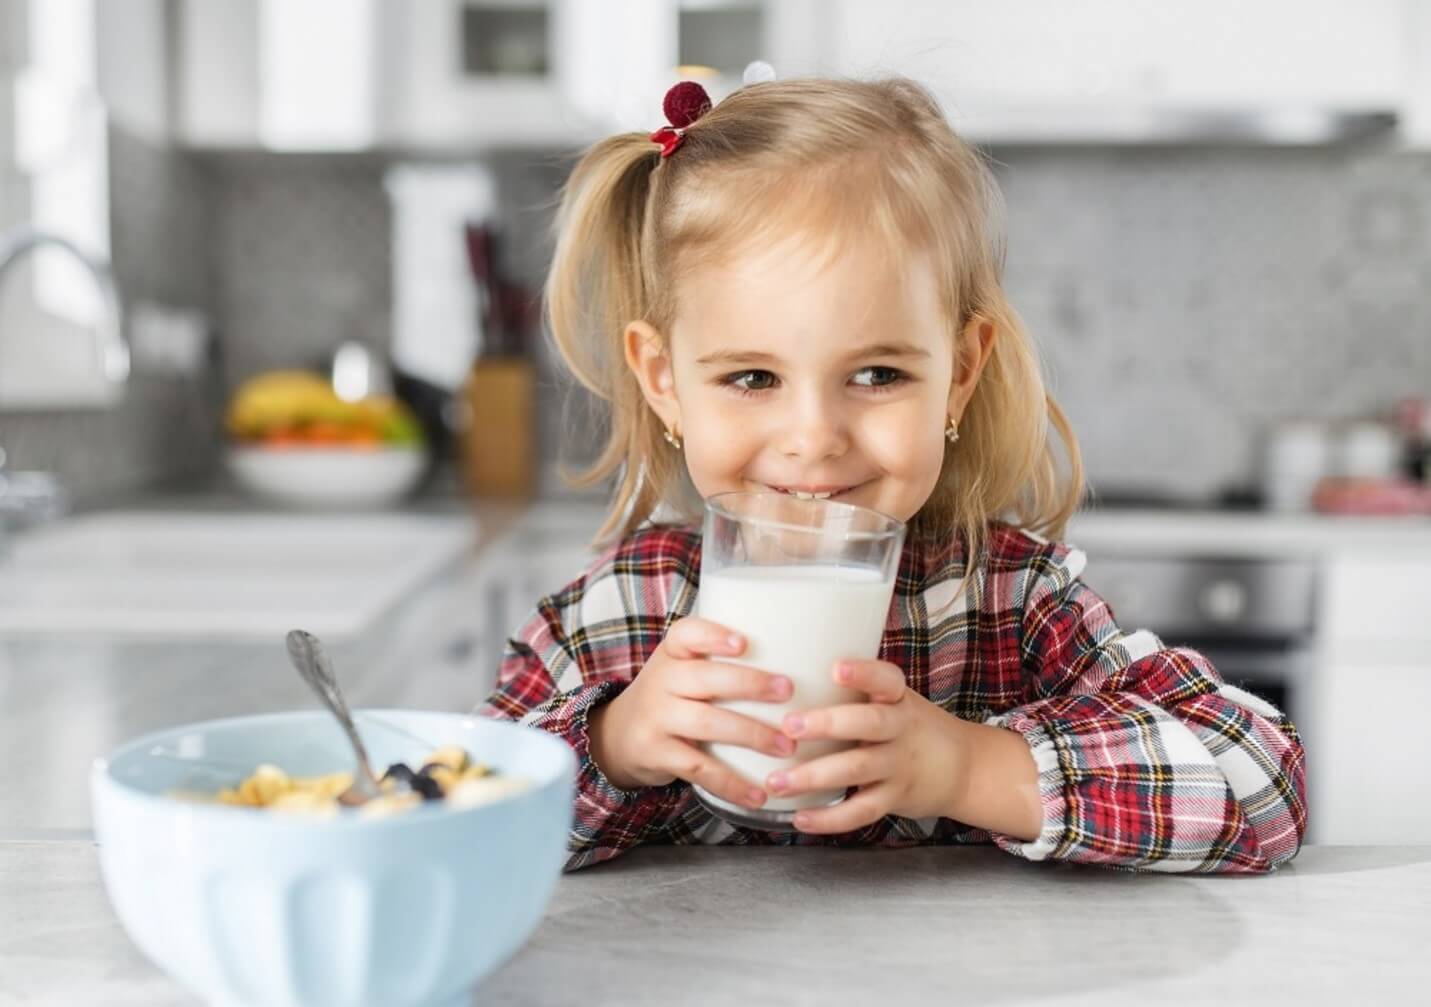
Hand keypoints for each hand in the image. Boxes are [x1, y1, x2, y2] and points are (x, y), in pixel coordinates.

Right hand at [587, 617, 796, 809]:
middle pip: (706, 678)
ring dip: (751, 734)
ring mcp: (657, 717)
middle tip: (788, 690)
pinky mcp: (656, 753)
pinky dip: (732, 783)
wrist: (618, 735)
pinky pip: (699, 768)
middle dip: (750, 684)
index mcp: (673, 652)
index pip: (687, 633)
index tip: (744, 642)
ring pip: (707, 723)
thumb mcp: (683, 667)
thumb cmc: (673, 695)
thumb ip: (723, 660)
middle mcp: (661, 680)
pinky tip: (758, 794)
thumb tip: (802, 658)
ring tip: (786, 746)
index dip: (714, 636)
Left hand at [765, 659, 968, 833]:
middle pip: (870, 723)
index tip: (836, 668)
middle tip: (789, 726)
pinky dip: (830, 818)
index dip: (863, 672)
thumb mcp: (895, 701)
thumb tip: (787, 679)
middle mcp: (901, 729)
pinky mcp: (895, 798)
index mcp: (898, 699)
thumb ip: (857, 692)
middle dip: (828, 724)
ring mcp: (899, 765)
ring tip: (776, 782)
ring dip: (813, 776)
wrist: (963, 768)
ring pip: (859, 769)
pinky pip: (862, 810)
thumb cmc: (909, 727)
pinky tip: (800, 817)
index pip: (886, 679)